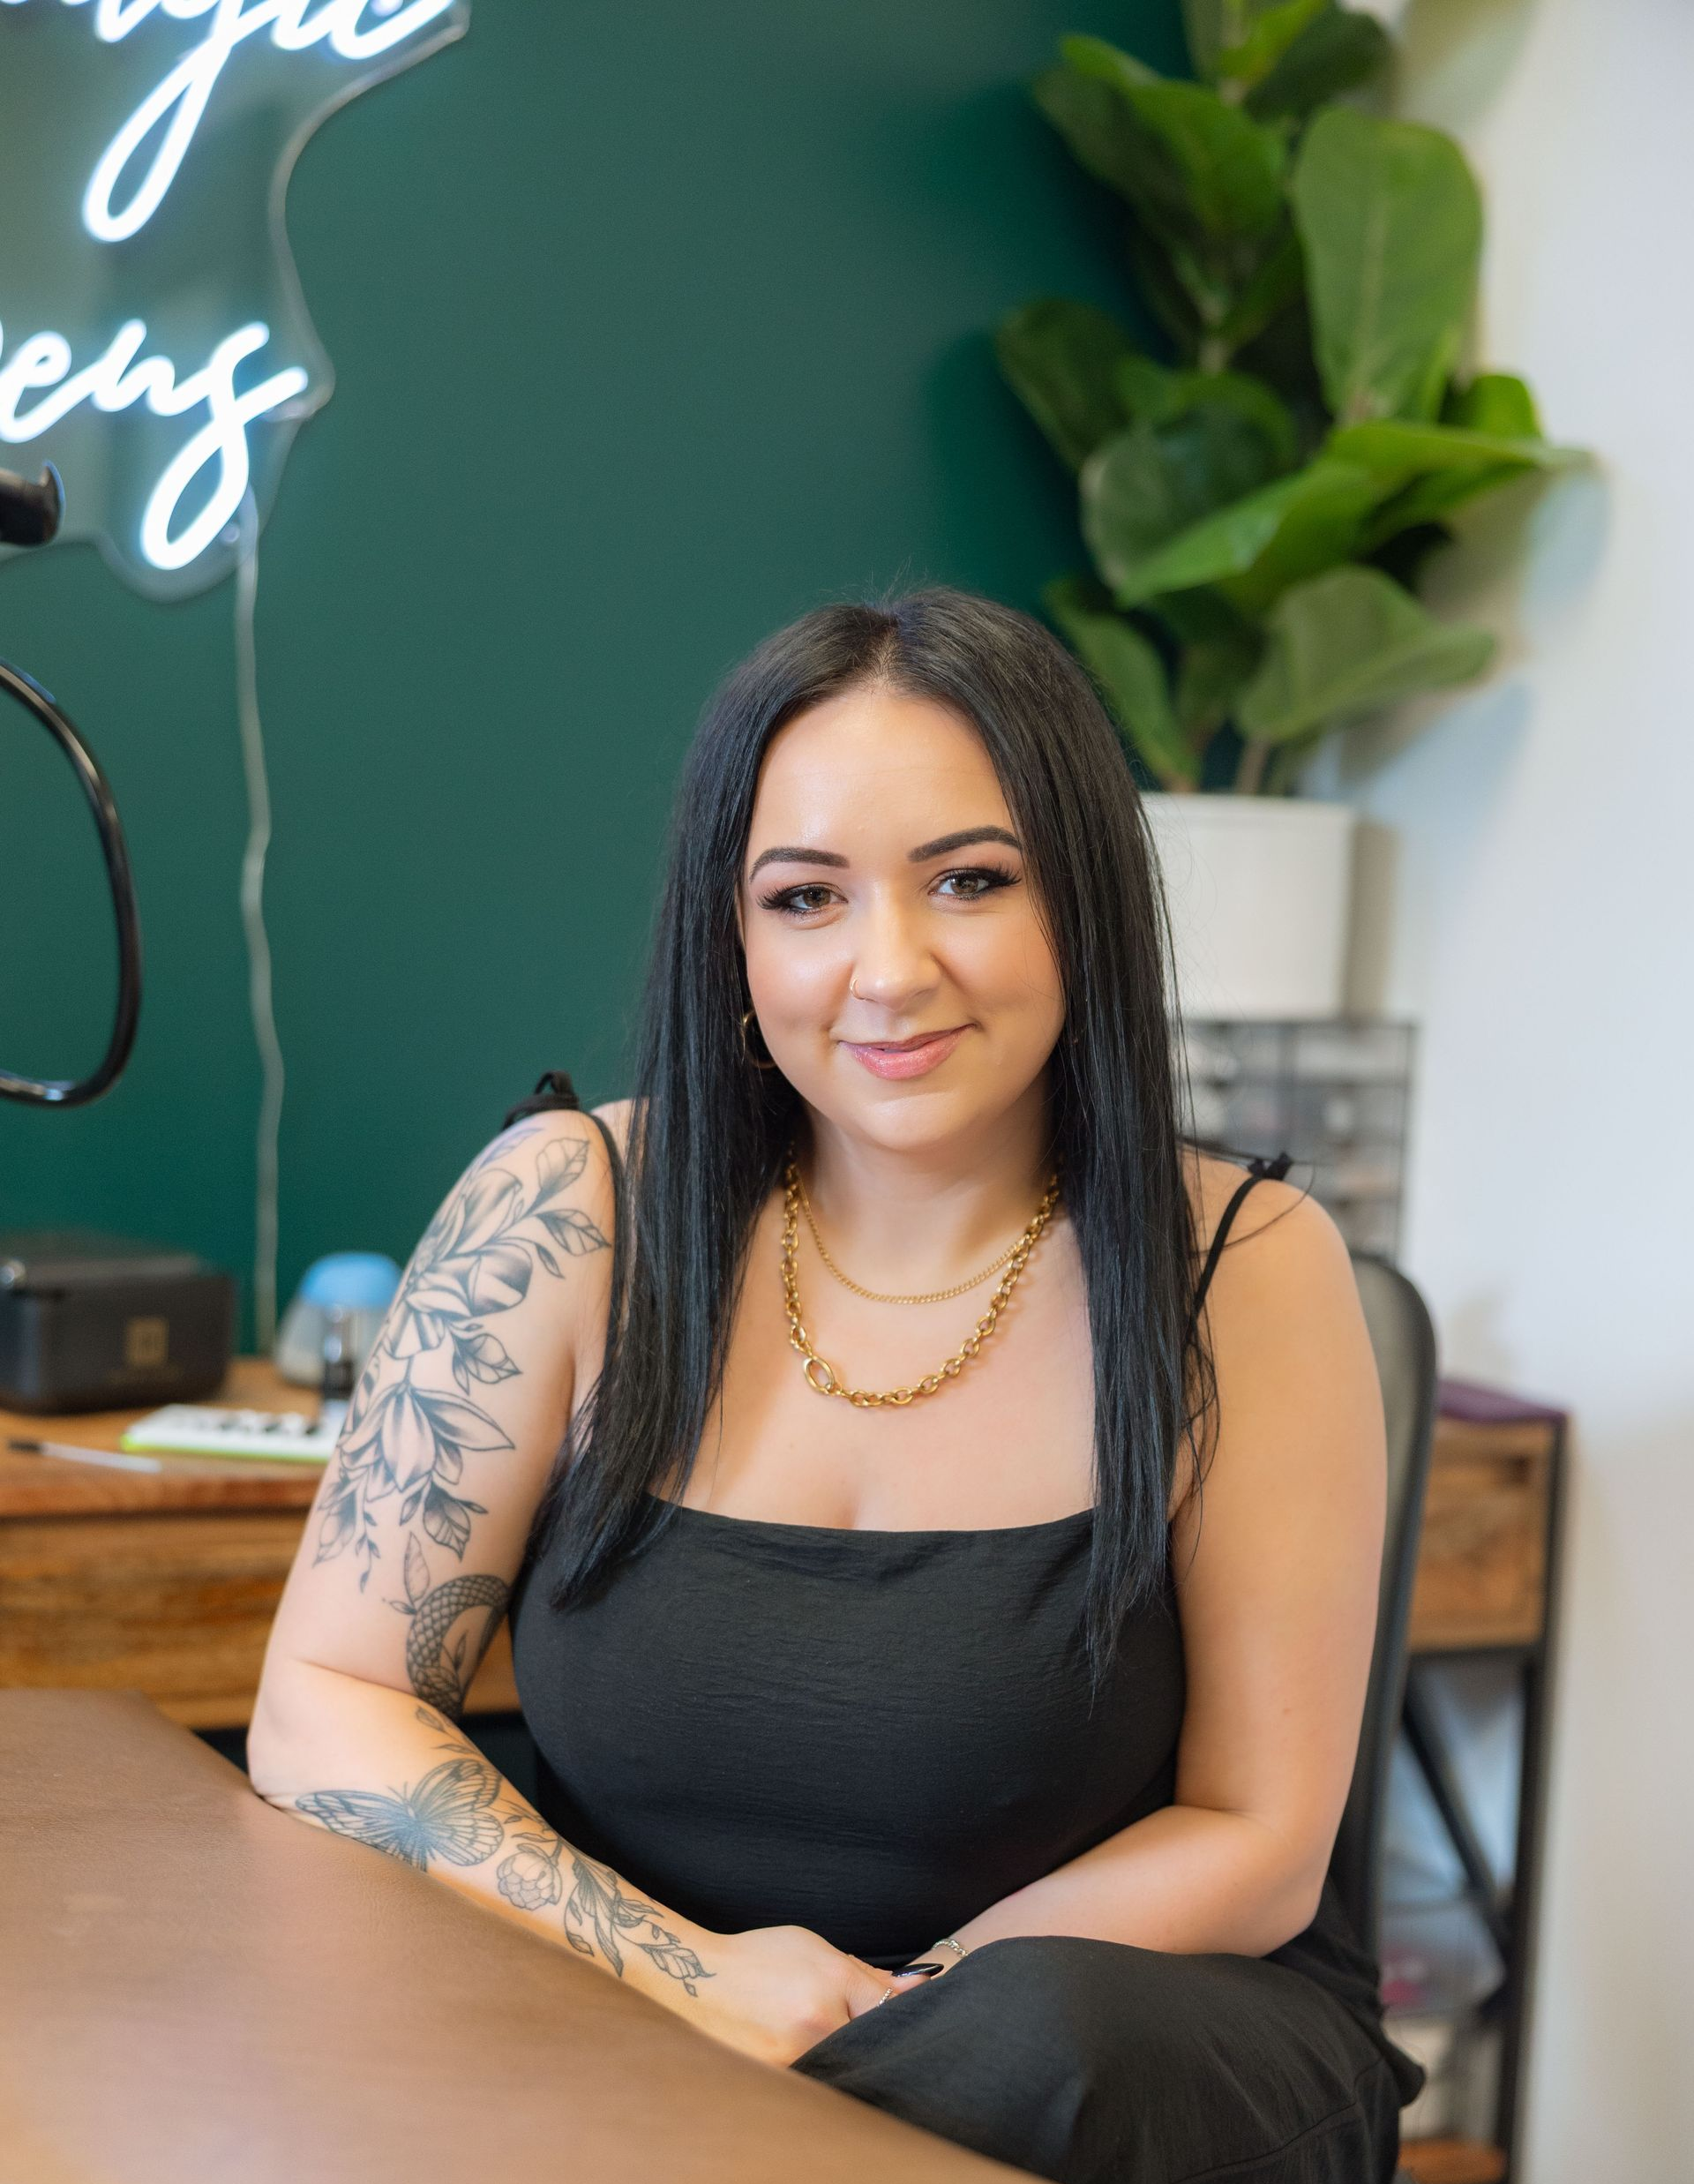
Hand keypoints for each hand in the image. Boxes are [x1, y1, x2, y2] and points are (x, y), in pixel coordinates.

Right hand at [640, 1920, 930, 2067]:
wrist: (693, 1977)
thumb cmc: (757, 1957)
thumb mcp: (812, 1947)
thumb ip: (865, 1972)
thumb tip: (918, 1986)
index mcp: (831, 1981)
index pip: (887, 2005)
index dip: (894, 2006)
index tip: (895, 2009)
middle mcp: (817, 2021)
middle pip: (869, 2038)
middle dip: (869, 2031)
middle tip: (845, 2019)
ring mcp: (796, 2057)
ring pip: (843, 2060)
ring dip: (841, 2048)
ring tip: (810, 2027)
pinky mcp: (776, 2079)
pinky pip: (816, 2077)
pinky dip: (816, 2064)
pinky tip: (798, 2045)